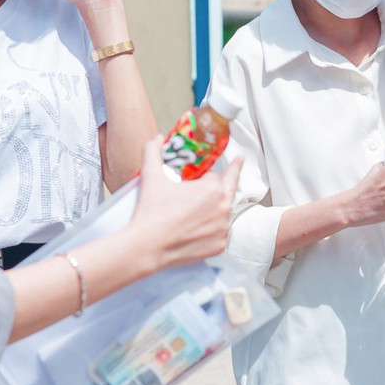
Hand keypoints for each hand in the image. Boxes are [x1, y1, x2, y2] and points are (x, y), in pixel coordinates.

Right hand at [128, 137, 243, 269]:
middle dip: (226, 183)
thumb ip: (153, 152)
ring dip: (215, 209)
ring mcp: (223, 229)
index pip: (215, 176)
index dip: (204, 175)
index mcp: (213, 189)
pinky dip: (212, 230)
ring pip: (223, 213)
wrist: (147, 247)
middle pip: (227, 191)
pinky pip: (219, 233)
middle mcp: (223, 209)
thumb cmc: (151, 212)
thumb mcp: (151, 176)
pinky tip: (199, 228)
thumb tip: (156, 138)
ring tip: (199, 210)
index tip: (204, 173)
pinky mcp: (219, 246)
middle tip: (237, 166)